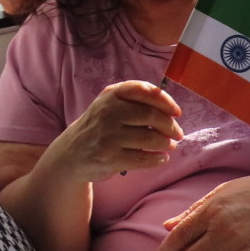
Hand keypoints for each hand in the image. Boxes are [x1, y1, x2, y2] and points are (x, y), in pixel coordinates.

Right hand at [45, 80, 182, 183]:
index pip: (144, 90)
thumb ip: (136, 99)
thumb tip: (171, 109)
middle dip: (170, 126)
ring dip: (166, 143)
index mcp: (112, 94)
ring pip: (150, 139)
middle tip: (177, 134)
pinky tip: (161, 158)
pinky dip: (157, 159)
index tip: (176, 112)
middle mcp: (108, 112)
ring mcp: (108, 136)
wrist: (72, 153)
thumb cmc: (100, 125)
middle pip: (152, 116)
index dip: (165, 100)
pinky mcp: (110, 158)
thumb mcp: (110, 103)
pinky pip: (143, 159)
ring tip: (169, 145)